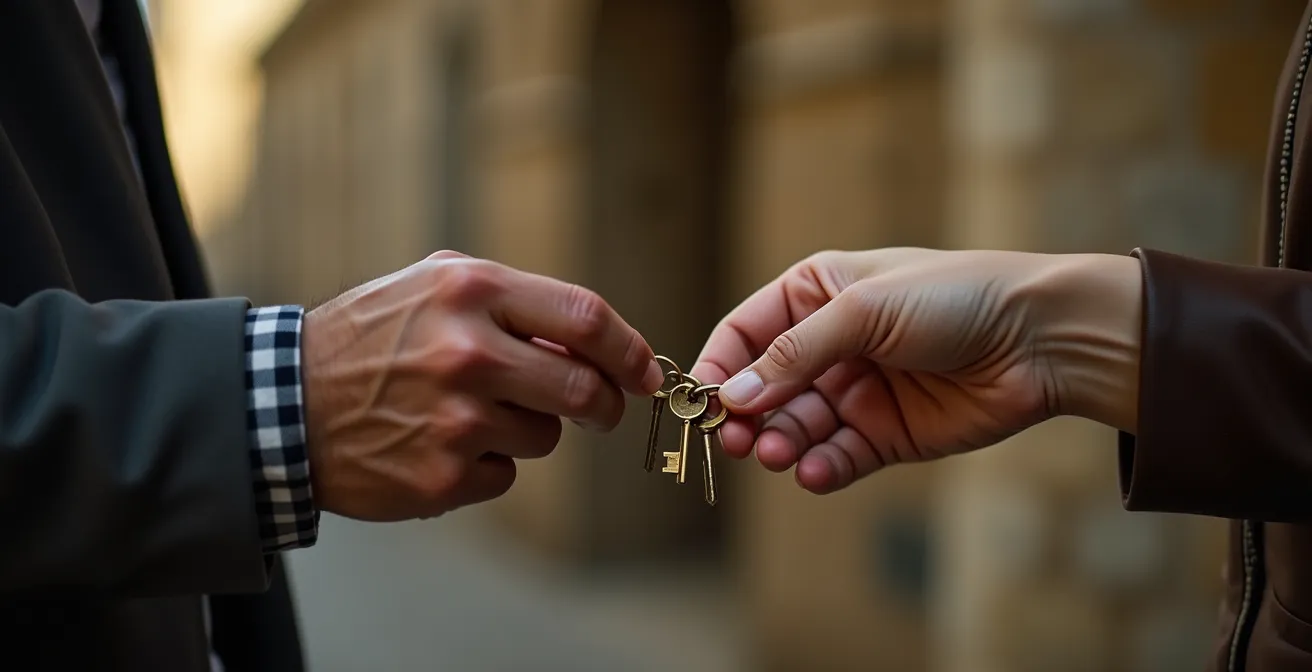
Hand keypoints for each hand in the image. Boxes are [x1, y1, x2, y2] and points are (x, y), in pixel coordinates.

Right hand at [302, 250, 663, 520]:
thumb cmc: (372, 338)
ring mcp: (456, 421)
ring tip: (469, 414)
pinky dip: (484, 466)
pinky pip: (503, 476)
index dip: (630, 350)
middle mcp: (469, 354)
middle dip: (602, 405)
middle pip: (584, 390)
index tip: (647, 372)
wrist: (283, 404)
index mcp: (471, 293)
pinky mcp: (442, 478)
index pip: (586, 319)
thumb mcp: (434, 286)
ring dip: (527, 430)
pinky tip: (438, 445)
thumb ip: (514, 301)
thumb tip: (596, 338)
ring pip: (544, 438)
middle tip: (597, 409)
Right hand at [691, 248, 1141, 493]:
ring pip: (797, 428)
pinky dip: (822, 468)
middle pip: (764, 388)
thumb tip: (733, 397)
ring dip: (782, 444)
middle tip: (737, 440)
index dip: (720, 366)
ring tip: (779, 455)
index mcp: (815, 294)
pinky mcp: (886, 436)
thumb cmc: (954, 297)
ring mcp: (856, 392)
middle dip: (748, 416)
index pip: (745, 332)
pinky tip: (815, 472)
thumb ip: (795, 354)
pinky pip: (839, 457)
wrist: (1041, 339)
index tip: (701, 401)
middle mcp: (829, 345)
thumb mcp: (864, 310)